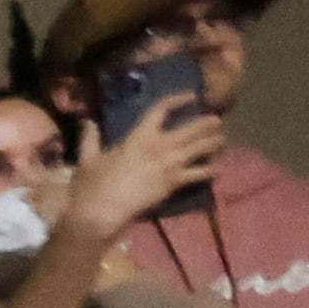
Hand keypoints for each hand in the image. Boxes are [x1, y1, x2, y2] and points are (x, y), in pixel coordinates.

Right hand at [61, 93, 225, 238]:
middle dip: (207, 123)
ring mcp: (170, 165)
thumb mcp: (87, 159)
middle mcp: (160, 146)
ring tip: (221, 140)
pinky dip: (211, 171)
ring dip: (214, 142)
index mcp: (139, 136)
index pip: (161, 110)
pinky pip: (200, 174)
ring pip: (201, 148)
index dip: (178, 100)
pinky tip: (218, 170)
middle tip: (216, 121)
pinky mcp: (174, 183)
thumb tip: (87, 121)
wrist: (101, 212)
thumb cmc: (91, 185)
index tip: (191, 96)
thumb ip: (90, 139)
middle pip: (192, 129)